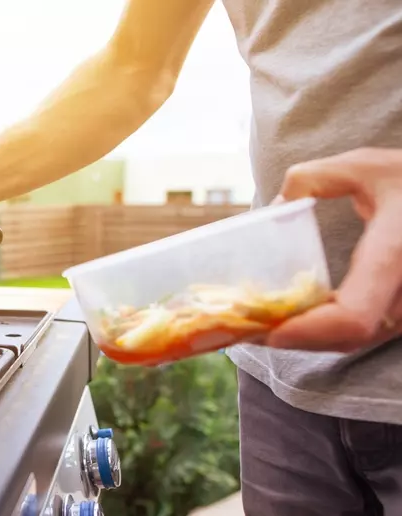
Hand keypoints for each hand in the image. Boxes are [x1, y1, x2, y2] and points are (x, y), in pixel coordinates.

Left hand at [266, 148, 401, 351]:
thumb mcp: (365, 165)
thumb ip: (313, 178)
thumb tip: (273, 207)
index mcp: (395, 254)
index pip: (353, 317)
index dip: (308, 332)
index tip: (267, 329)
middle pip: (346, 338)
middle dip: (293, 338)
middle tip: (243, 328)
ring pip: (354, 340)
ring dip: (307, 338)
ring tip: (257, 323)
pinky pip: (363, 332)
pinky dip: (325, 331)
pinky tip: (293, 317)